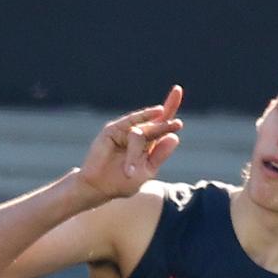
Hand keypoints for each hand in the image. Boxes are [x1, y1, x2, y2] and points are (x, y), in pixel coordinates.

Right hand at [77, 85, 183, 199]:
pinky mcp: (112, 131)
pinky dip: (140, 120)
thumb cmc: (122, 182)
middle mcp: (138, 134)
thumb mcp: (146, 171)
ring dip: (136, 152)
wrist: (98, 188)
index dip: (170, 107)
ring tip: (129, 171)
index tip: (177, 89)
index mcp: (149, 144)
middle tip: (179, 124)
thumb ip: (159, 155)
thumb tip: (175, 137)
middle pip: (157, 120)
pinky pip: (128, 125)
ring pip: (142, 133)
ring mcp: (125, 131)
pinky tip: (155, 114)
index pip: (163, 124)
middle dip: (169, 112)